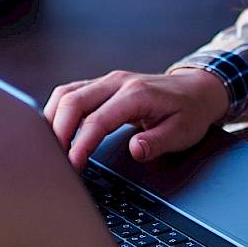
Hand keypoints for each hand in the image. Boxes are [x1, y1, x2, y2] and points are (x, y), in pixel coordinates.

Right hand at [44, 68, 229, 169]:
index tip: (73, 165)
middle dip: (57, 132)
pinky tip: (54, 130)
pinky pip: (71, 93)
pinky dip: (58, 111)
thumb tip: (135, 150)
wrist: (197, 89)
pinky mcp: (102, 86)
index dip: (81, 144)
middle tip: (54, 160)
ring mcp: (108, 81)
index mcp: (137, 94)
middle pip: (73, 101)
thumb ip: (157, 142)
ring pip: (66, 94)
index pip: (98, 119)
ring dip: (52, 119)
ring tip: (49, 147)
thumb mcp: (183, 132)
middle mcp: (118, 83)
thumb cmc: (190, 111)